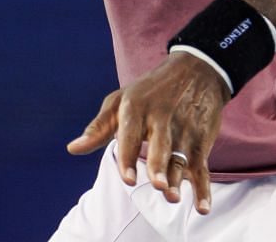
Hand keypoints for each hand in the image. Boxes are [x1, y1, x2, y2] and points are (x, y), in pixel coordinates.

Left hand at [66, 53, 226, 214]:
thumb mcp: (121, 100)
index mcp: (136, 107)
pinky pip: (202, 167)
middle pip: (160, 146)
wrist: (196, 69)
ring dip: (178, 179)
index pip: (131, 135)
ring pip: (181, 158)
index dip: (129, 158)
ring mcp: (183, 130)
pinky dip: (203, 189)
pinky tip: (202, 207)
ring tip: (172, 196)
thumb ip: (98, 128)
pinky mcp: (200, 140)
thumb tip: (72, 149)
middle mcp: (162, 118)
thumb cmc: (149, 90)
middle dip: (159, 165)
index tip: (128, 179)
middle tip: (157, 185)